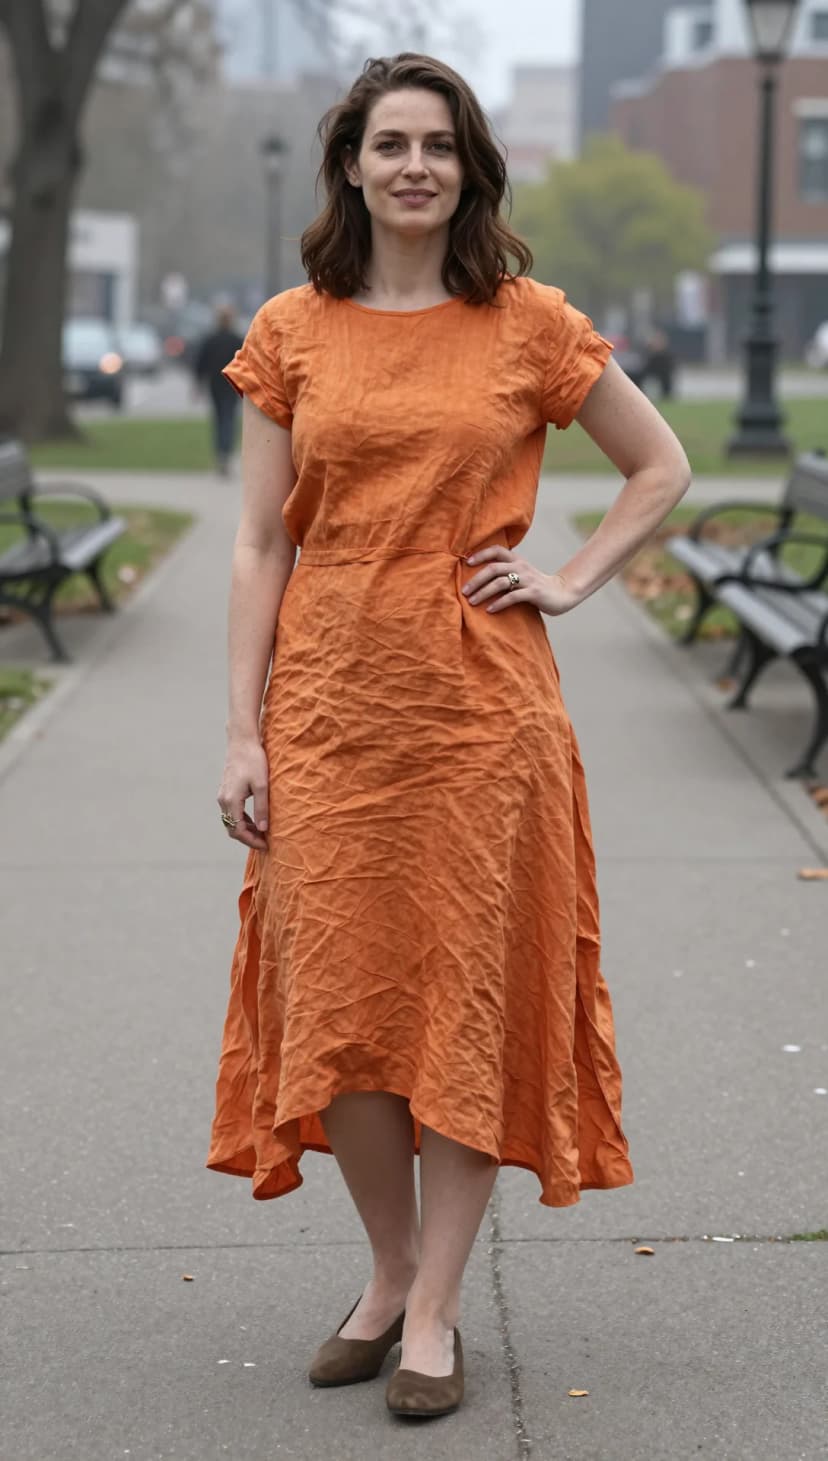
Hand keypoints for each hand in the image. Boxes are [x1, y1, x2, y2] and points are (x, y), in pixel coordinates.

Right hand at [217, 737, 268, 849]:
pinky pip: (232, 812)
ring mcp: (223, 795)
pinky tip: (256, 821)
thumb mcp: (262, 785)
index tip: (266, 844)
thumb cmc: (253, 760)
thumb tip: (263, 829)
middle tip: (265, 842)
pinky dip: (242, 820)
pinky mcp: (226, 791)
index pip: (238, 830)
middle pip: (232, 828)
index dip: (252, 841)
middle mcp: (223, 800)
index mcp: (231, 801)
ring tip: (262, 834)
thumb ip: (262, 808)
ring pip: (231, 821)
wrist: (242, 741)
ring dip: (245, 830)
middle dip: (248, 838)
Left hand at [462, 546, 578, 616]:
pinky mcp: (533, 593)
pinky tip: (490, 610)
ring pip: (500, 583)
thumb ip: (505, 572)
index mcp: (517, 560)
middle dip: (476, 579)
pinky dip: (498, 603)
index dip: (481, 554)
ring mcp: (528, 580)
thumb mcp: (521, 574)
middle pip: (493, 568)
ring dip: (483, 592)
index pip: (497, 550)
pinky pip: (512, 597)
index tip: (467, 563)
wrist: (562, 593)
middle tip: (464, 591)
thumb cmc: (535, 585)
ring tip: (472, 602)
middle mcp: (521, 567)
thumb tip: (479, 577)